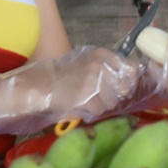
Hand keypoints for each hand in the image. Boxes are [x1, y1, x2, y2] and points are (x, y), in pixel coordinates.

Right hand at [0, 47, 144, 135]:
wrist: (35, 86)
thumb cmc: (60, 76)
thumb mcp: (84, 64)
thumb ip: (107, 69)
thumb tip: (133, 79)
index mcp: (100, 54)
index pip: (131, 69)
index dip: (130, 81)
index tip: (124, 87)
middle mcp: (98, 65)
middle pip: (123, 89)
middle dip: (113, 97)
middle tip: (97, 96)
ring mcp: (92, 82)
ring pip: (111, 103)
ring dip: (101, 106)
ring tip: (84, 100)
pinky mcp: (85, 98)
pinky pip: (98, 111)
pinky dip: (90, 113)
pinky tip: (78, 106)